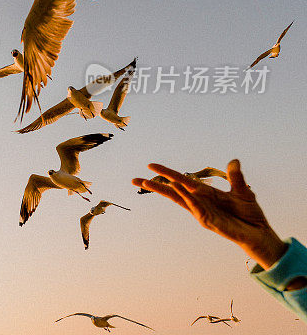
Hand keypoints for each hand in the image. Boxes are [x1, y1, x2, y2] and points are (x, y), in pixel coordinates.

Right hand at [132, 159, 286, 269]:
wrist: (260, 233)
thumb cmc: (249, 214)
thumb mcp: (243, 191)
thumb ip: (235, 177)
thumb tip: (233, 160)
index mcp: (204, 193)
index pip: (181, 180)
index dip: (166, 172)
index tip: (150, 166)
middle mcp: (199, 202)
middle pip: (172, 191)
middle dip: (154, 186)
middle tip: (134, 180)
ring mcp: (201, 212)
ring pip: (178, 199)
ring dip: (164, 189)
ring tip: (148, 182)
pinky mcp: (209, 221)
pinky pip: (194, 207)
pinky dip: (185, 197)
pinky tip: (176, 188)